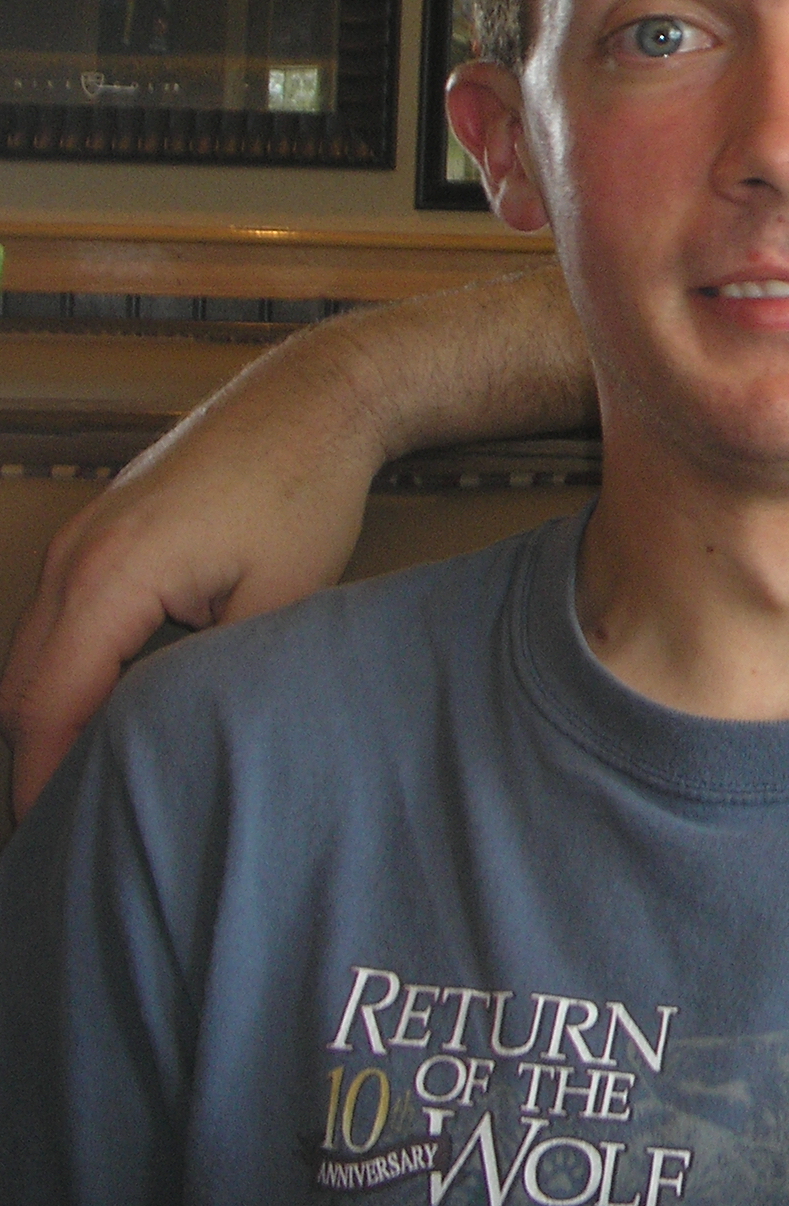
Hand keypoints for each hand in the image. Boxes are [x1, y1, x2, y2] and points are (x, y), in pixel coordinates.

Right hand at [0, 327, 383, 823]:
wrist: (314, 398)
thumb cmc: (305, 490)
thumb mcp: (279, 601)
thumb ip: (219, 676)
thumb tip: (187, 740)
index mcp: (109, 578)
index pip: (47, 706)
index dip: (45, 778)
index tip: (54, 835)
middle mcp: (74, 558)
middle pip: (18, 687)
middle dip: (35, 756)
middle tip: (71, 821)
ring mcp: (79, 540)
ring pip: (32, 653)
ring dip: (48, 713)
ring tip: (88, 777)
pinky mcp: (99, 532)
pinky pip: (59, 619)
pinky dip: (66, 669)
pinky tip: (106, 707)